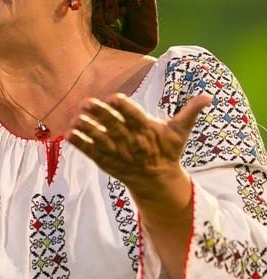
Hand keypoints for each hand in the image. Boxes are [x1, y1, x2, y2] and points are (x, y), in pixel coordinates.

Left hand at [66, 92, 211, 197]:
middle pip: (115, 128)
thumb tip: (208, 96)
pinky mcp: (108, 162)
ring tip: (75, 119)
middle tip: (87, 102)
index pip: (136, 118)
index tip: (114, 97)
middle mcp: (132, 142)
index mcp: (148, 131)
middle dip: (101, 116)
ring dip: (88, 130)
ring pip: (102, 141)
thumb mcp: (179, 132)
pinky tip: (69, 134)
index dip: (125, 108)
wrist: (158, 182)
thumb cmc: (167, 151)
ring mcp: (119, 154)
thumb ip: (190, 112)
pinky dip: (82, 145)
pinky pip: (93, 153)